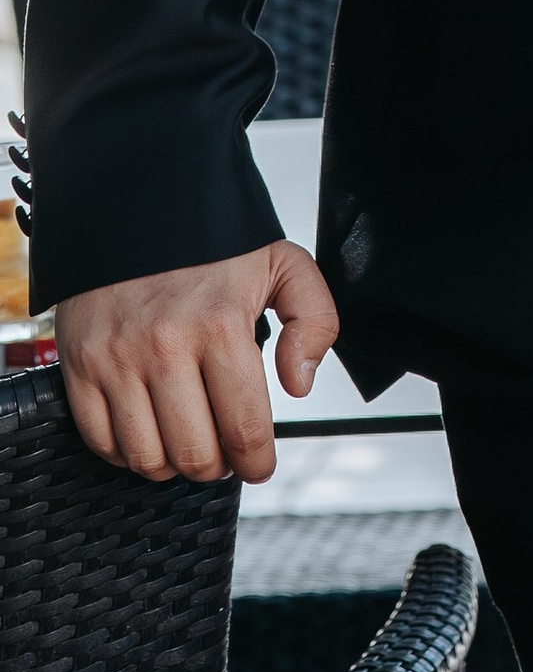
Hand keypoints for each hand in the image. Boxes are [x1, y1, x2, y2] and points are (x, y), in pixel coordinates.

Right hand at [55, 239, 338, 483]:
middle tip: (226, 454)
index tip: (260, 466)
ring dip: (173, 466)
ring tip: (190, 443)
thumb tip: (299, 385)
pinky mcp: (78, 365)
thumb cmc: (213, 242)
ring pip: (146, 458)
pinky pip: (100, 441)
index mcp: (220, 325)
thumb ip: (314, 321)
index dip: (257, 462)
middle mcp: (164, 346)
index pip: (243, 428)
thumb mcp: (284, 264)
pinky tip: (150, 431)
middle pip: (194, 454)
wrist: (136, 204)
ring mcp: (115, 359)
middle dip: (219, 467)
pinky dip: (127, 453)